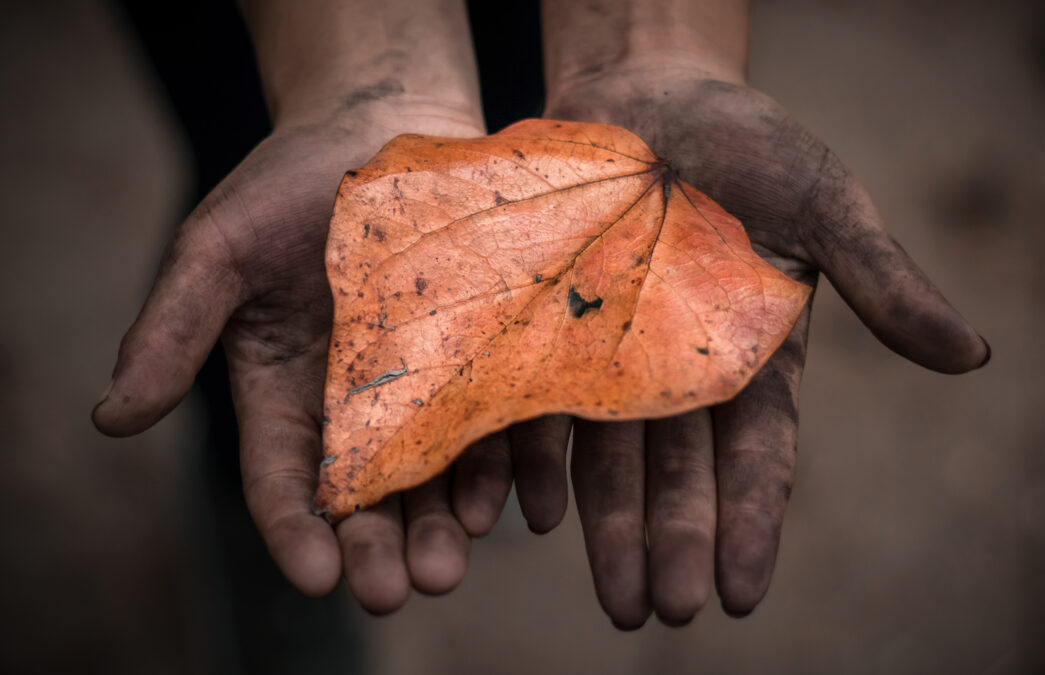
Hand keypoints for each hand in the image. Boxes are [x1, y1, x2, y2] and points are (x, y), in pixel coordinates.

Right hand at [91, 100, 500, 611]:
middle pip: (369, 498)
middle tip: (397, 589)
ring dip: (446, 525)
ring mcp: (429, 388)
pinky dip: (506, 467)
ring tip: (453, 559)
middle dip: (381, 547)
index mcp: (286, 394)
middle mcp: (359, 409)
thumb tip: (109, 418)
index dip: (296, 530)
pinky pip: (501, 426)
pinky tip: (515, 499)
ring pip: (438, 477)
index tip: (316, 573)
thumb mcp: (218, 249)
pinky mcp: (490, 360)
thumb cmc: (288, 183)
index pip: (284, 480)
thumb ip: (174, 330)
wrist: (384, 122)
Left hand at [507, 64, 989, 627]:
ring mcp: (606, 356)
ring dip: (607, 530)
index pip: (757, 457)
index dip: (752, 523)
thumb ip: (880, 281)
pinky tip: (532, 514)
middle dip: (672, 543)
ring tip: (615, 597)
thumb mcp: (822, 204)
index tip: (743, 593)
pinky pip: (538, 407)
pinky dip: (537, 460)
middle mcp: (677, 374)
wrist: (645, 93)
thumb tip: (970, 356)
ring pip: (608, 459)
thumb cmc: (748, 145)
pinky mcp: (543, 330)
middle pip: (675, 474)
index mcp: (753, 358)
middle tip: (663, 612)